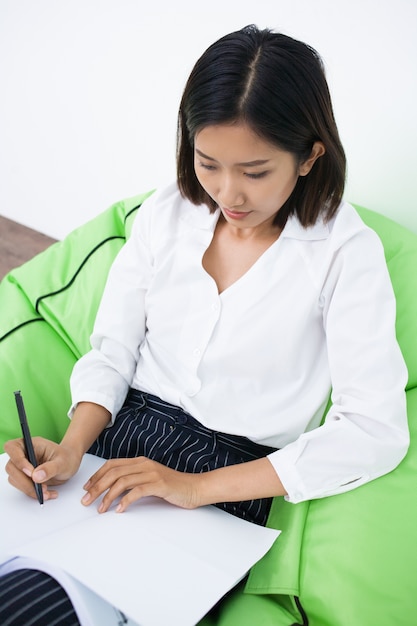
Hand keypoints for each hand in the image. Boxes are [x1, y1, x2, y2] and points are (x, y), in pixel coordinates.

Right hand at [4, 437, 81, 500]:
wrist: (70, 463)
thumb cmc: (67, 457)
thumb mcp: (63, 462)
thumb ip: (50, 468)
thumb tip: (36, 476)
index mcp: (31, 444)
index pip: (13, 448)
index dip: (18, 460)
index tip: (31, 473)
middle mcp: (24, 454)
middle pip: (11, 467)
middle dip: (25, 481)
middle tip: (41, 488)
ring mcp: (23, 466)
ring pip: (14, 479)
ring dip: (29, 489)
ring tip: (47, 492)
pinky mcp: (25, 477)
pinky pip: (22, 487)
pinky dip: (32, 493)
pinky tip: (47, 493)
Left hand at [81, 457, 201, 512]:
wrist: (195, 488)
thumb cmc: (172, 487)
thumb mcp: (150, 480)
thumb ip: (134, 481)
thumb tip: (113, 491)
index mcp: (140, 462)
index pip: (112, 465)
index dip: (97, 476)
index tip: (86, 488)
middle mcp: (144, 465)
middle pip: (113, 473)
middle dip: (96, 487)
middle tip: (86, 501)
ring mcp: (152, 473)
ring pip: (122, 481)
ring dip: (107, 496)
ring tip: (100, 509)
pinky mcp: (159, 484)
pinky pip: (137, 491)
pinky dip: (125, 501)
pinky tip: (120, 510)